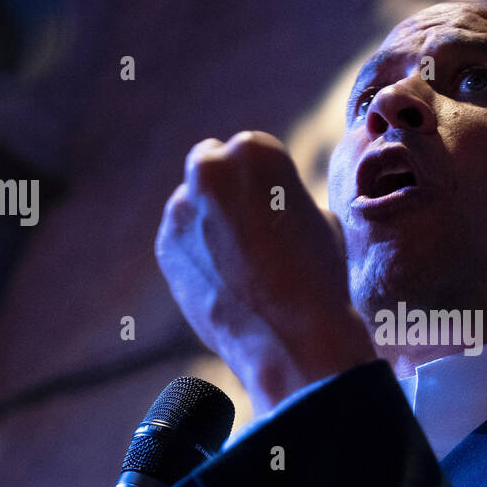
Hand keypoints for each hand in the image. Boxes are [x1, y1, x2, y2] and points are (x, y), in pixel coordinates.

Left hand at [156, 131, 375, 414]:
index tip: (275, 208)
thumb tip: (270, 202)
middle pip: (211, 164)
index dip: (265, 181)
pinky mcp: (165, 245)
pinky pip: (182, 239)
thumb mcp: (320, 217)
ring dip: (209, 220)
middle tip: (249, 226)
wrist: (291, 336)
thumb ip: (285, 197)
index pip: (251, 151)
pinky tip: (226, 280)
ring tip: (242, 263)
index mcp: (255, 150)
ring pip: (193, 204)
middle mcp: (209, 170)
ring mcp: (181, 208)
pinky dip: (197, 252)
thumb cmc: (318, 275)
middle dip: (225, 189)